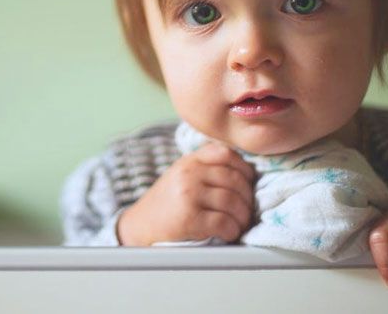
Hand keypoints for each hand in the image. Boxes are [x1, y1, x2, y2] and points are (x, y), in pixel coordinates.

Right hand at [117, 142, 255, 245]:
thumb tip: (244, 173)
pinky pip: (224, 222)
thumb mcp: (180, 175)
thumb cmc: (165, 204)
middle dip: (247, 198)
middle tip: (247, 210)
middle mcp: (189, 174)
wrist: (138, 227)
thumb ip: (204, 168)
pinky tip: (229, 233)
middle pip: (234, 179)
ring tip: (240, 224)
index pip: (225, 153)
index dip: (244, 168)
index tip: (249, 183)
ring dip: (242, 216)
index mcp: (189, 161)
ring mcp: (188, 195)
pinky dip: (232, 230)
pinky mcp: (189, 219)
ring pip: (232, 201)